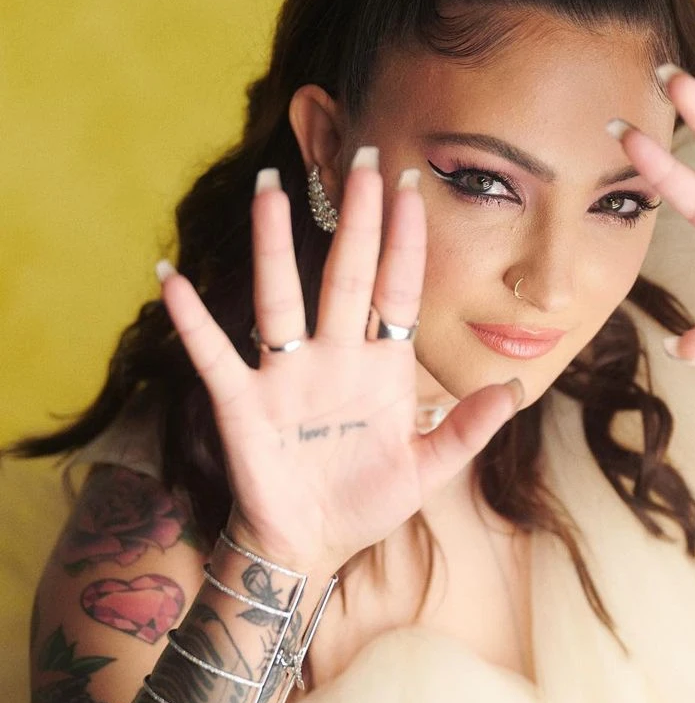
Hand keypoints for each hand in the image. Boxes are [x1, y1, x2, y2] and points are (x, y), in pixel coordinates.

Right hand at [158, 155, 522, 577]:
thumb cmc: (369, 500)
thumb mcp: (428, 470)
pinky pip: (215, 354)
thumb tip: (514, 388)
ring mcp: (287, 375)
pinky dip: (193, 321)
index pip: (397, 291)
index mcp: (382, 367)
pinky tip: (172, 278)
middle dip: (355, 221)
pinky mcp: (245, 403)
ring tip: (269, 187)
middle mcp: (335, 357)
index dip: (406, 242)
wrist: (313, 544)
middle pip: (345, 276)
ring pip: (279, 297)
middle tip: (361, 157)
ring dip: (272, 244)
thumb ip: (467, 431)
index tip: (414, 187)